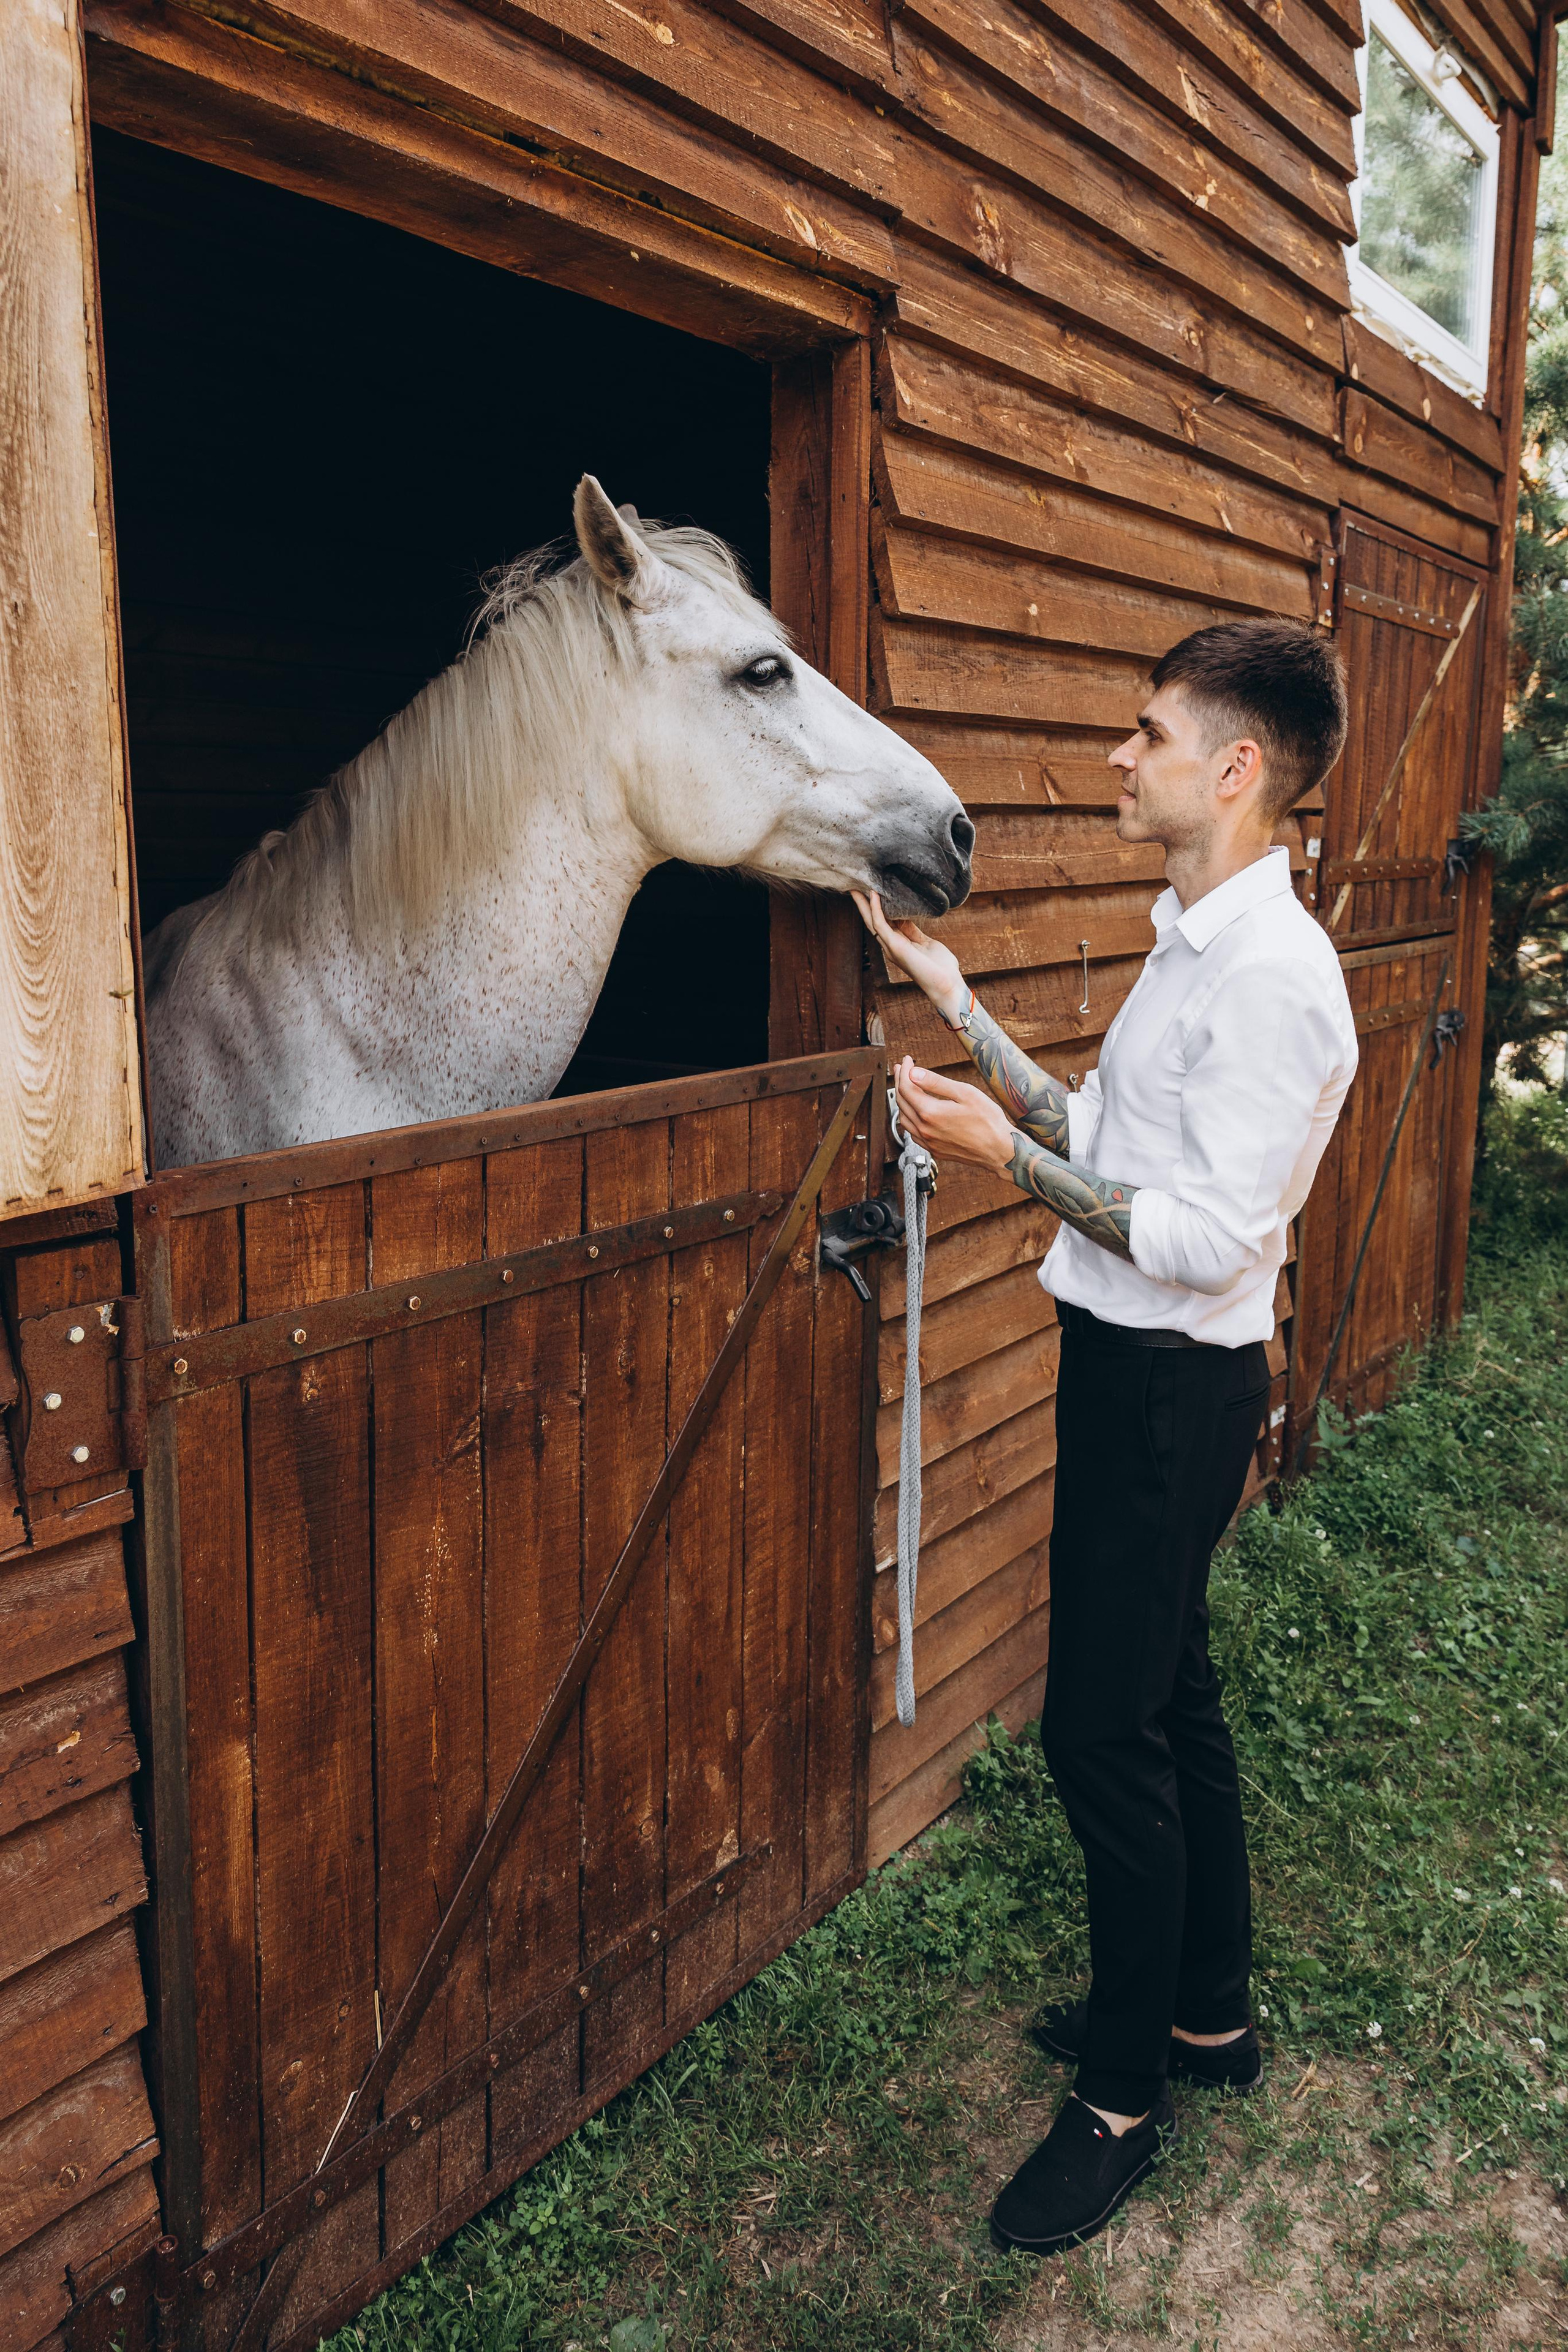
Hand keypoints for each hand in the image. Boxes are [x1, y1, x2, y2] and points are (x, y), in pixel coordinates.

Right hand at [851, 890, 965, 1023]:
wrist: (946, 984)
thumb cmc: (940, 966)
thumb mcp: (925, 942)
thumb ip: (913, 931)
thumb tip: (907, 916)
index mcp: (899, 944)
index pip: (884, 922)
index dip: (877, 907)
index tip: (873, 890)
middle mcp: (891, 946)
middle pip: (873, 921)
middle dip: (864, 904)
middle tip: (856, 886)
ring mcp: (891, 947)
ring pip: (872, 922)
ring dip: (863, 904)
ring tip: (857, 887)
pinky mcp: (895, 947)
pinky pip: (880, 925)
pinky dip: (875, 910)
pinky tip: (873, 896)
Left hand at [893, 1056, 1014, 1173]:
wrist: (999, 1150)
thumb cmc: (988, 1121)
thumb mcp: (965, 1093)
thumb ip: (937, 1083)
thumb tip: (913, 1073)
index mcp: (930, 1113)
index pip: (906, 1087)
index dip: (904, 1070)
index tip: (908, 1060)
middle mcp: (925, 1129)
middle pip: (901, 1101)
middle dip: (900, 1081)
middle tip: (902, 1068)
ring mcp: (928, 1142)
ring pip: (904, 1118)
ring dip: (902, 1100)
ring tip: (906, 1087)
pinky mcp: (934, 1150)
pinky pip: (912, 1132)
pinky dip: (909, 1118)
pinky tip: (914, 1111)